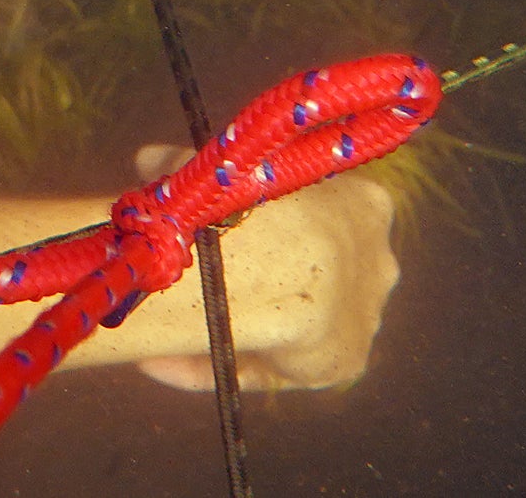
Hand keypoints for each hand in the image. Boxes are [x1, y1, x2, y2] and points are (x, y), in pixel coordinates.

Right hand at [128, 144, 402, 392]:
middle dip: (264, 275)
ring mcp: (369, 312)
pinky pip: (280, 364)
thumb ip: (188, 166)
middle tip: (202, 282)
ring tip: (173, 326)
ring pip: (296, 319)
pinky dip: (228, 361)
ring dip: (244, 322)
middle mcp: (376, 258)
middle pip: (315, 271)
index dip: (266, 222)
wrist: (287, 264)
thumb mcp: (219, 168)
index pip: (318, 215)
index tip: (217, 231)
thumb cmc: (254, 199)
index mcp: (364, 205)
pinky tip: (167, 362)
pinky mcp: (351, 359)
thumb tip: (149, 161)